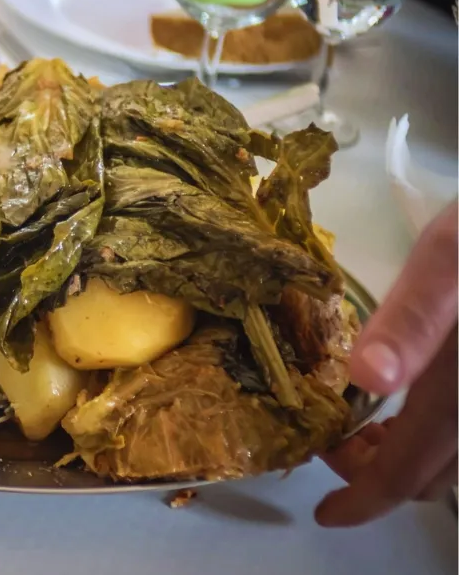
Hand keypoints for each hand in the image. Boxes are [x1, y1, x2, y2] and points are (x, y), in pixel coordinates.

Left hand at [317, 201, 457, 526]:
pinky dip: (438, 434)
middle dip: (374, 473)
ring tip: (364, 424)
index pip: (406, 473)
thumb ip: (411, 318)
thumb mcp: (446, 259)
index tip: (326, 513)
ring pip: (457, 460)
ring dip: (408, 455)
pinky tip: (416, 399)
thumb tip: (368, 376)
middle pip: (431, 476)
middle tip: (332, 440)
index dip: (361, 501)